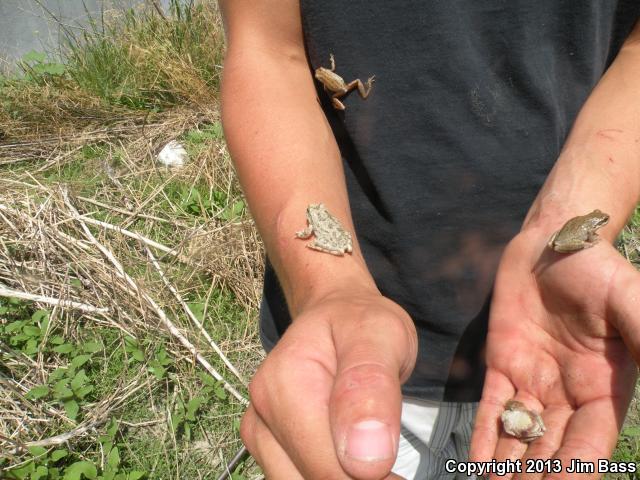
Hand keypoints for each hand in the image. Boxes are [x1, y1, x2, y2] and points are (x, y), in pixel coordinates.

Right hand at [241, 291, 416, 478]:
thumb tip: (364, 459)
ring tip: (367, 442)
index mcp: (285, 384)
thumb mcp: (381, 336)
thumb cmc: (361, 322)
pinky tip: (347, 452)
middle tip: (386, 445)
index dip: (371, 474)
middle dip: (356, 474)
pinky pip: (295, 479)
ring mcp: (259, 430)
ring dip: (341, 475)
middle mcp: (261, 412)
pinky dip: (328, 473)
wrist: (337, 314)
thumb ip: (372, 388)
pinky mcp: (266, 443)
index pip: (327, 468)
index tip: (395, 454)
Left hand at [470, 228, 639, 478]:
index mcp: (605, 389)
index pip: (589, 443)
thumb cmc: (596, 268)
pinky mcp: (502, 366)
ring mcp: (533, 383)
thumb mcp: (630, 301)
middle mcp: (569, 395)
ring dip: (508, 468)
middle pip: (552, 449)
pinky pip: (492, 408)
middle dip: (536, 478)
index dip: (576, 471)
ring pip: (521, 437)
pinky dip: (484, 437)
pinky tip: (475, 465)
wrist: (550, 242)